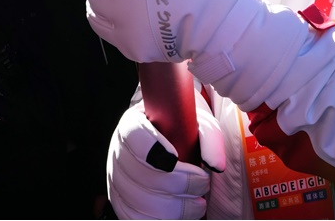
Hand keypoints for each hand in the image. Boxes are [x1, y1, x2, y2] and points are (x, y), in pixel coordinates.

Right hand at [108, 92, 225, 219]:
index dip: (152, 148)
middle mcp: (120, 150)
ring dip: (173, 207)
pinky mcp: (123, 201)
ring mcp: (118, 178)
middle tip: (203, 184)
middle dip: (177, 184)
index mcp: (134, 123)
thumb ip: (209, 138)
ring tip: (198, 203)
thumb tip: (216, 165)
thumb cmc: (185, 130)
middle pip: (138, 173)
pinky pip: (133, 216)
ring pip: (137, 200)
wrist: (176, 144)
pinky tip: (182, 214)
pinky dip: (161, 219)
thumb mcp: (200, 123)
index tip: (175, 158)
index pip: (133, 134)